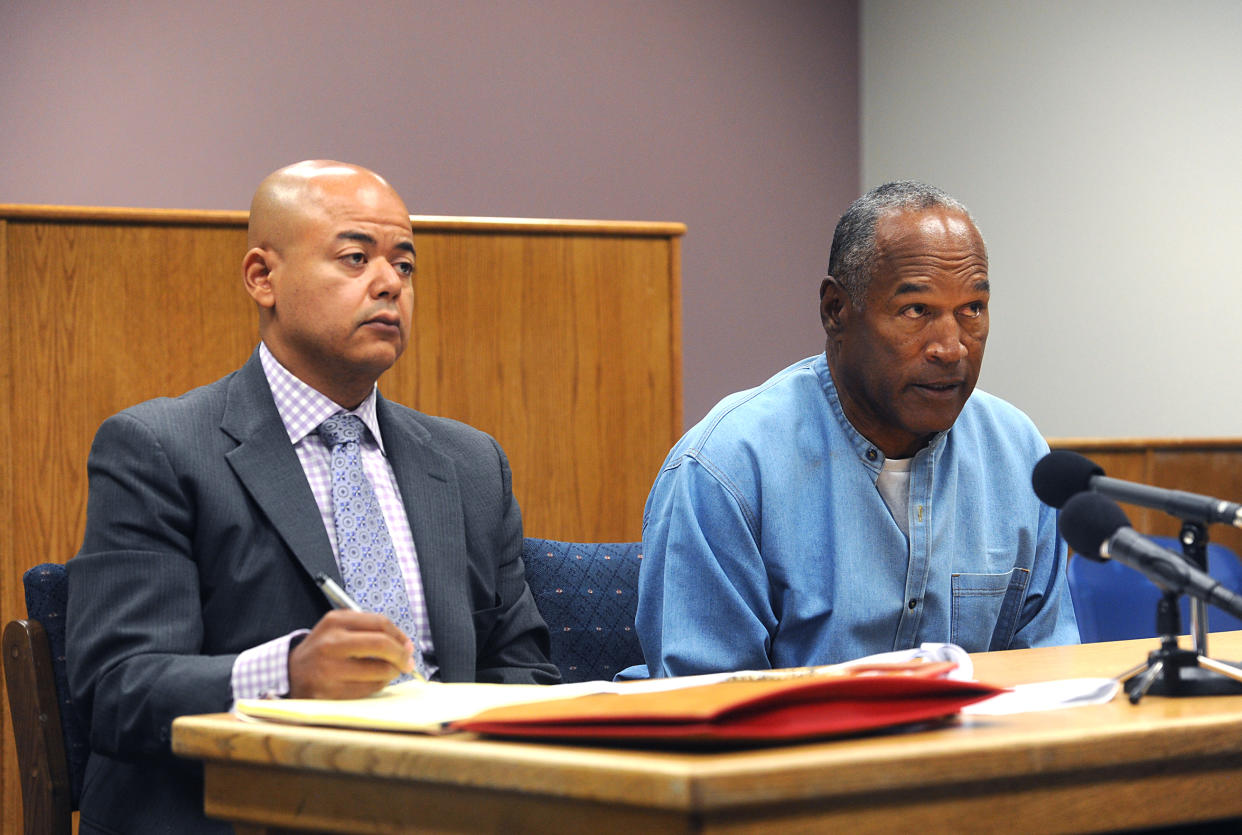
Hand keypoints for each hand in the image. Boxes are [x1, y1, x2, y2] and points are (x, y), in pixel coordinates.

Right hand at [288, 609, 414, 698]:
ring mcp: (329, 669)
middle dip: (402, 655)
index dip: (400, 635)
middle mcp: (331, 643)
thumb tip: (406, 645)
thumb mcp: (339, 629)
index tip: (407, 645)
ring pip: (379, 670)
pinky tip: (372, 681)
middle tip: (408, 662)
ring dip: (392, 672)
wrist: (291, 673)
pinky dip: (378, 685)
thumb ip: (370, 631)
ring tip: (389, 672)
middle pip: (382, 644)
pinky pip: (368, 689)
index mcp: (335, 621)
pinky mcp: (330, 692)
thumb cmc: (323, 650)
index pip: (380, 623)